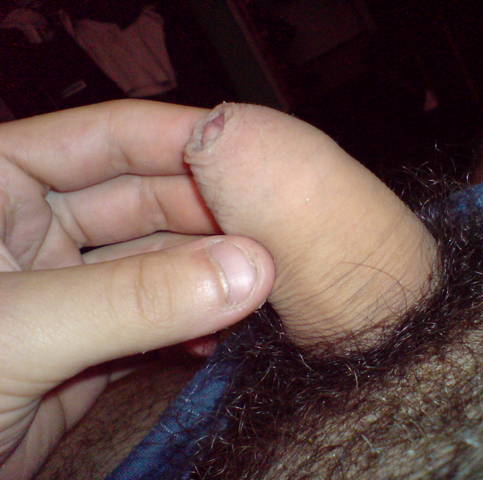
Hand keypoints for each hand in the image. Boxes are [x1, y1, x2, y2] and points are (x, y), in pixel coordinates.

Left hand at [0, 100, 274, 478]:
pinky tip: (224, 335)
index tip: (254, 156)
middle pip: (146, 202)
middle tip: (273, 239)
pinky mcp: (90, 346)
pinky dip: (194, 328)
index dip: (180, 141)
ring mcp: (69, 289)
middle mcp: (35, 229)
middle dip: (208, 220)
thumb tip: (248, 271)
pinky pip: (157, 322)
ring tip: (262, 289)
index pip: (104, 139)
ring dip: (210, 278)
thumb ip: (130, 301)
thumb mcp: (14, 332)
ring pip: (159, 266)